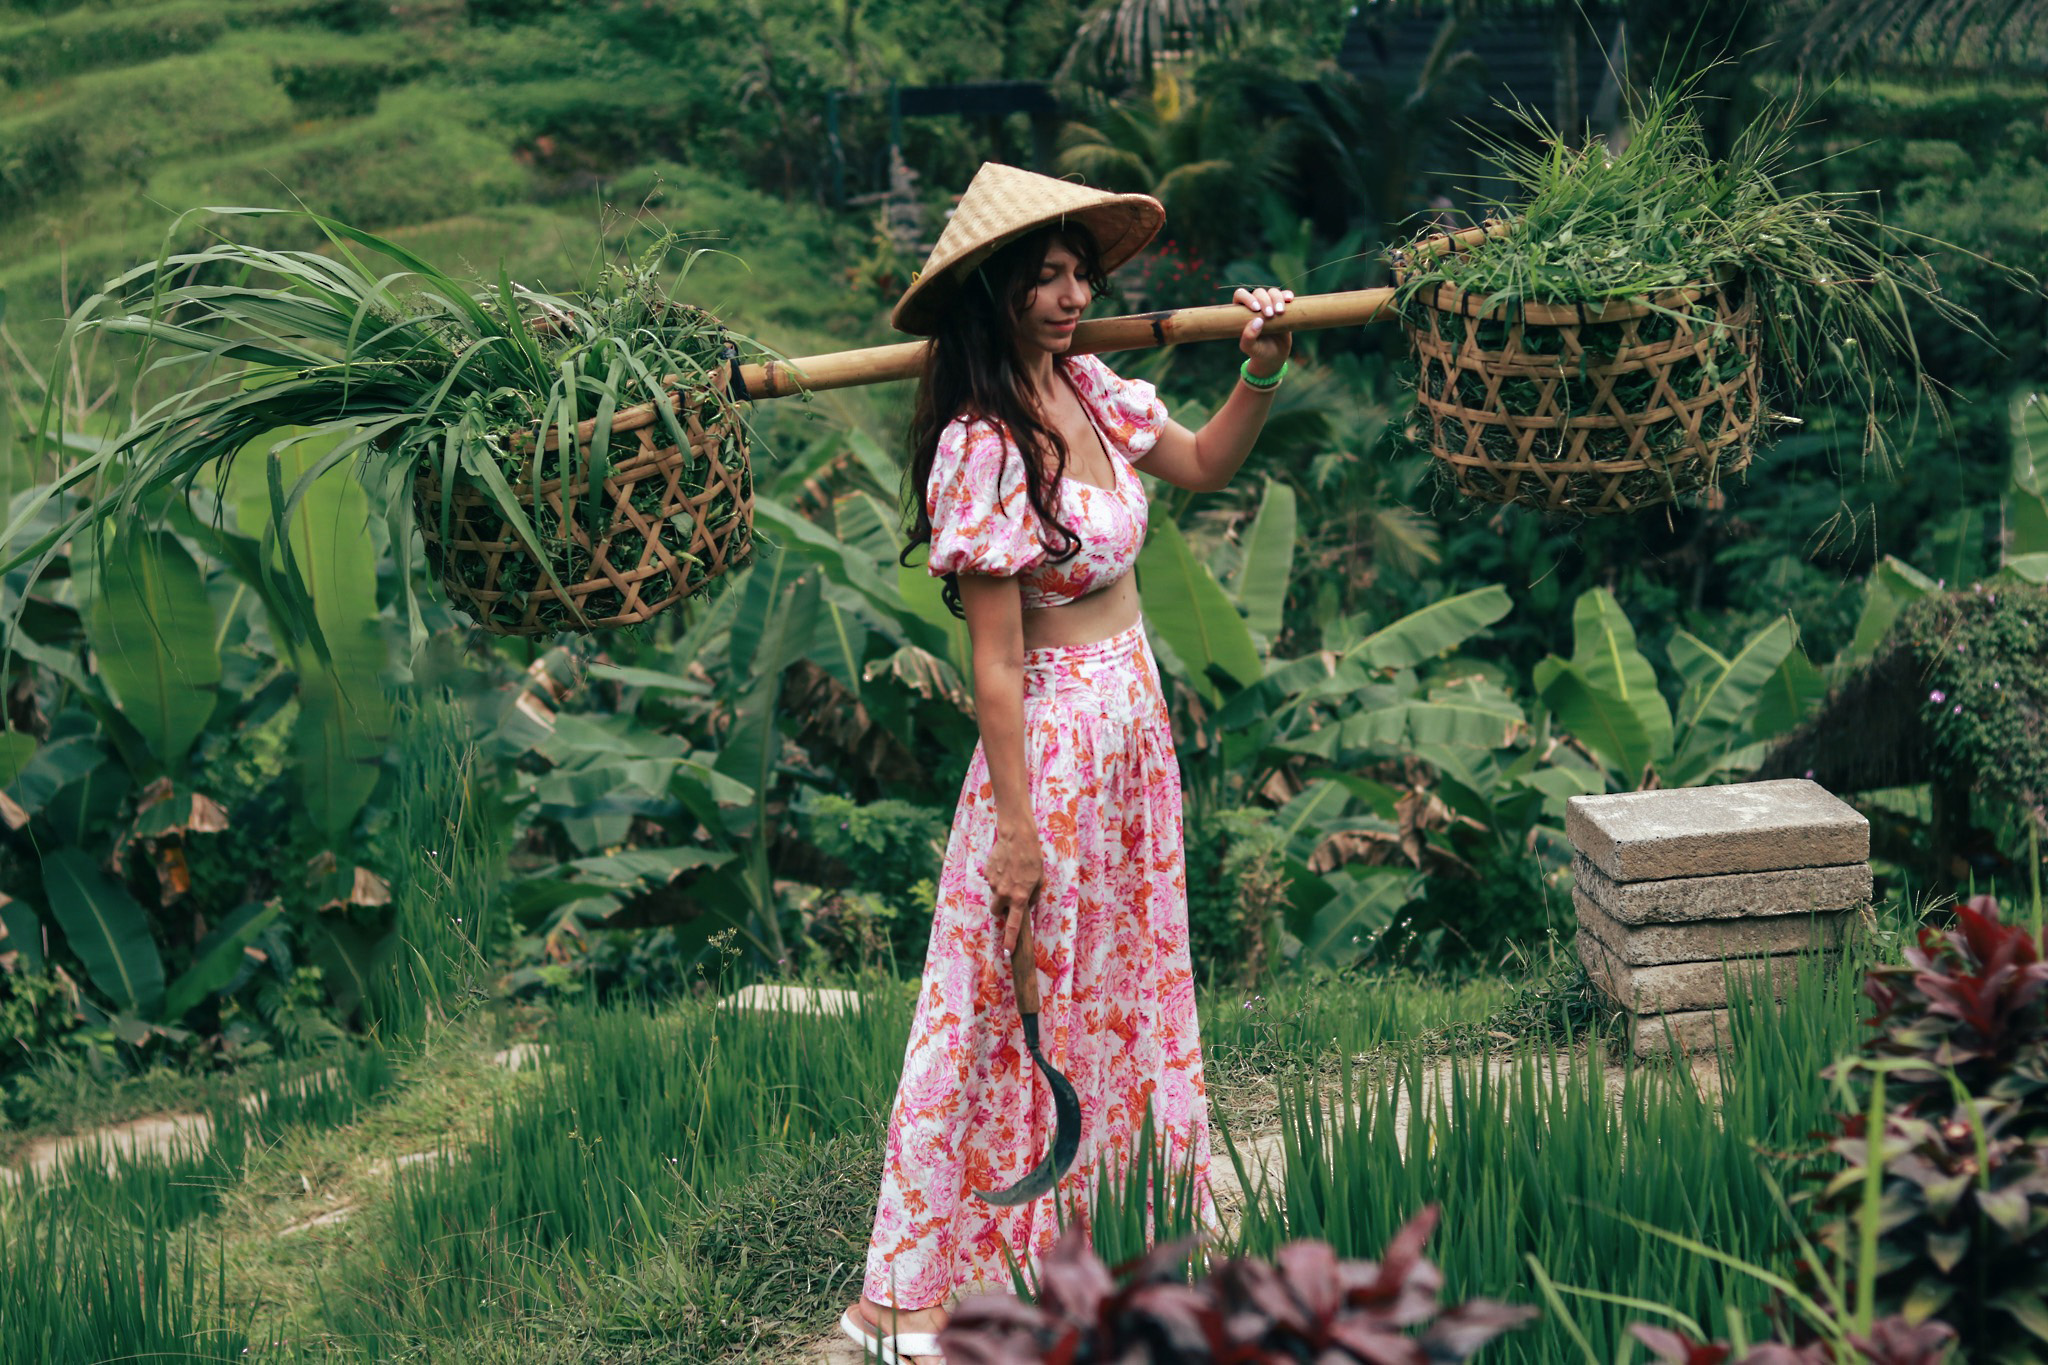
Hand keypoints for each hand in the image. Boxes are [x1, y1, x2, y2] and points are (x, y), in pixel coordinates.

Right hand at [984, 820, 1044, 956]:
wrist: (1016, 837)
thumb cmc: (1032, 858)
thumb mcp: (1039, 880)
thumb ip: (1033, 896)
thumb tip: (1027, 904)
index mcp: (1019, 897)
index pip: (1013, 925)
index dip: (1009, 940)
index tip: (1006, 952)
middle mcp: (1004, 893)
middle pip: (996, 911)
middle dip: (1001, 908)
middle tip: (1009, 897)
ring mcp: (993, 883)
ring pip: (994, 894)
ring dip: (1000, 890)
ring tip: (1010, 873)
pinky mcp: (987, 873)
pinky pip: (991, 880)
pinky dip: (997, 876)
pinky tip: (1004, 864)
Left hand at [1233, 285, 1293, 377]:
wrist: (1274, 357)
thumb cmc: (1257, 352)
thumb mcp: (1250, 348)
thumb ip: (1249, 337)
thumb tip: (1257, 320)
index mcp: (1241, 311)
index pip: (1241, 295)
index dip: (1248, 298)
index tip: (1256, 309)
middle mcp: (1255, 305)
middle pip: (1259, 292)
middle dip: (1265, 301)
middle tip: (1270, 315)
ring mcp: (1269, 305)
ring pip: (1272, 292)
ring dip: (1277, 298)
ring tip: (1280, 312)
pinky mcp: (1282, 307)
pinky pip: (1284, 295)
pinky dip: (1287, 295)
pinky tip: (1289, 300)